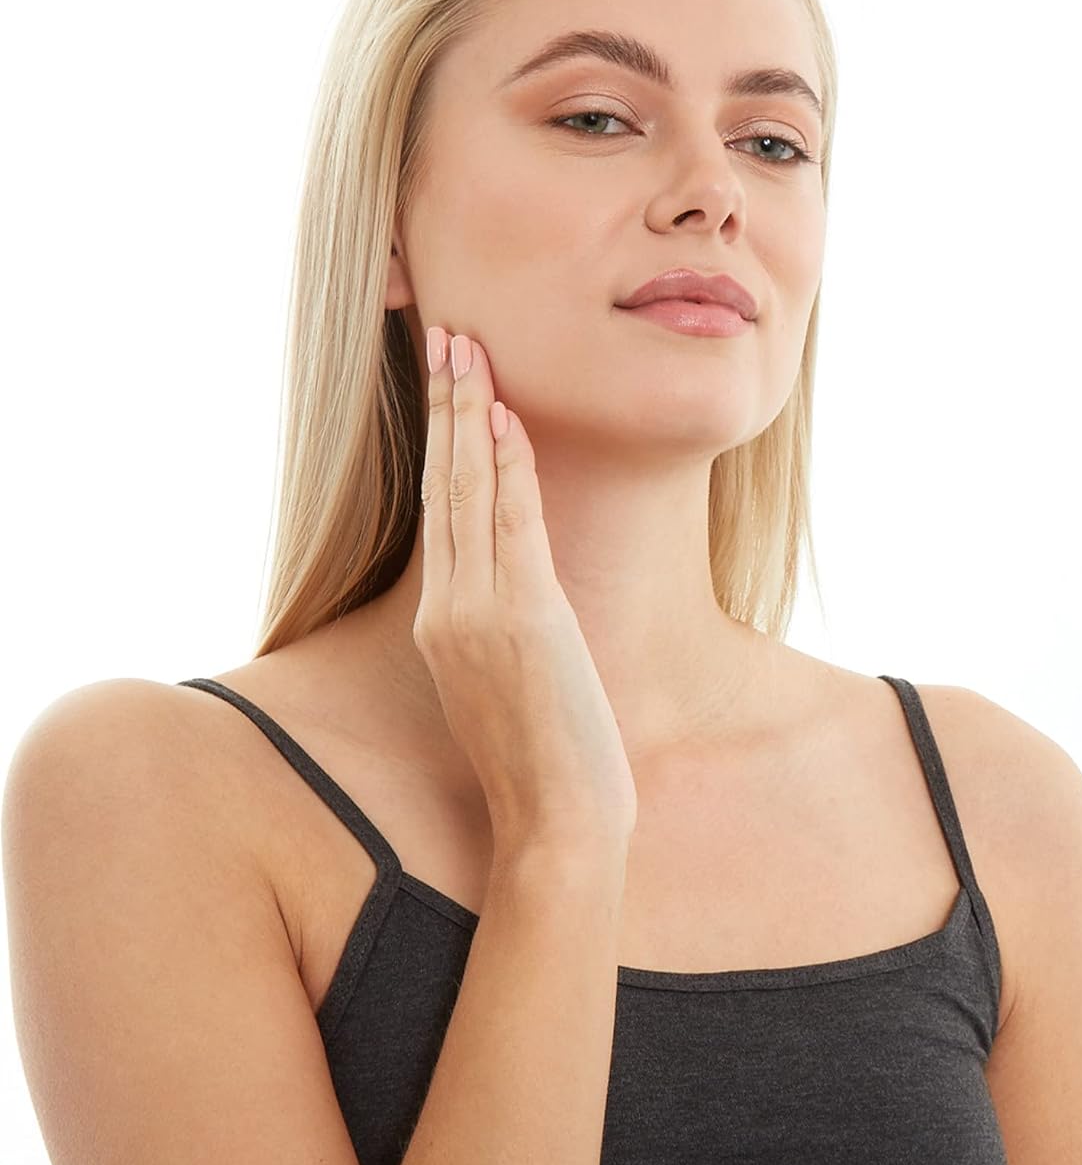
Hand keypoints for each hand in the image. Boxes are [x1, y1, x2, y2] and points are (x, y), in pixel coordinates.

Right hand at [412, 328, 637, 867]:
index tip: (451, 389)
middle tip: (446, 338)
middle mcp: (448, 611)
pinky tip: (504, 416)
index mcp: (444, 626)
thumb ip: (511, 632)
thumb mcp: (517, 688)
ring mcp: (477, 612)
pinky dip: (505, 465)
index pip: (442, 514)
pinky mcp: (518, 618)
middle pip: (443, 488)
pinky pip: (509, 521)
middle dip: (444, 408)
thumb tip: (531, 594)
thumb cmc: (546, 768)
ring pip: (466, 492)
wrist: (555, 826)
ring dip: (468, 415)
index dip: (444, 445)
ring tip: (465, 351)